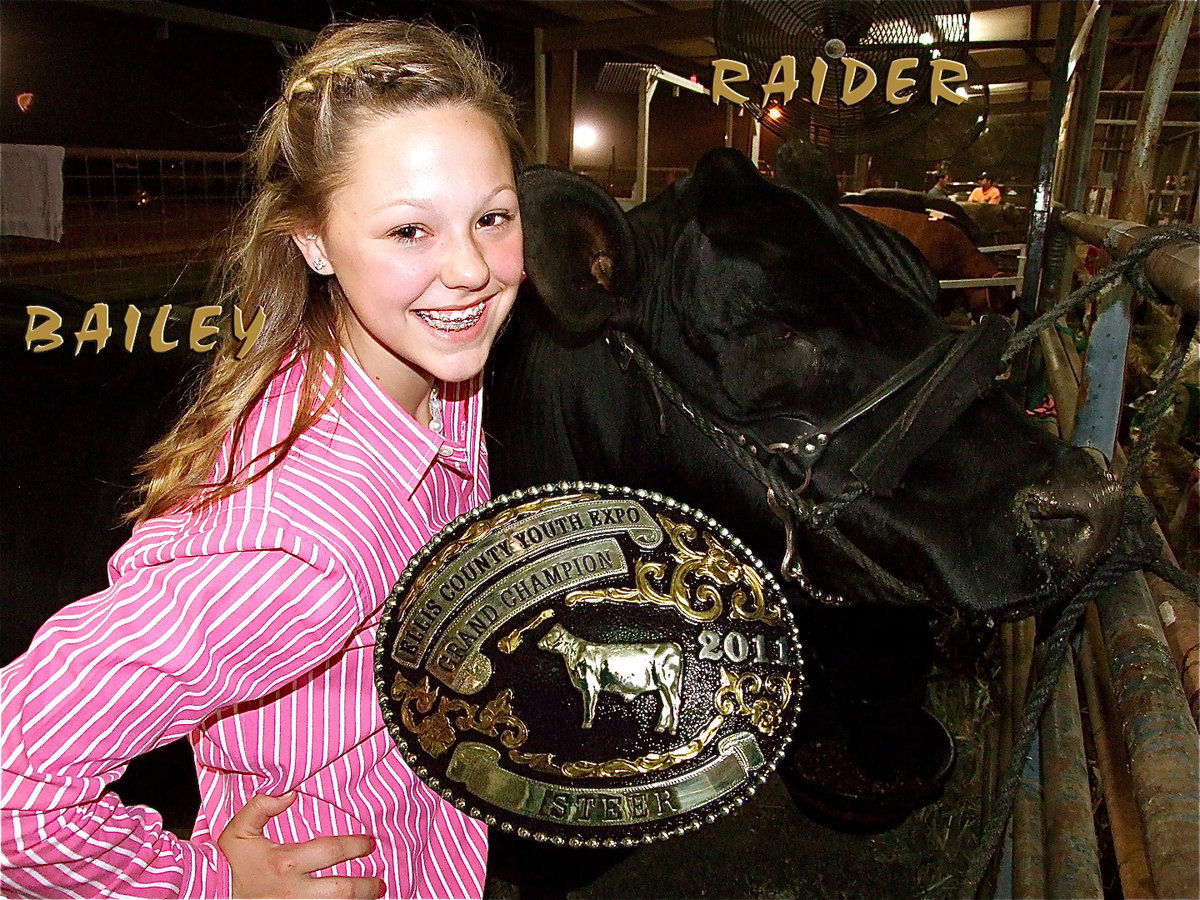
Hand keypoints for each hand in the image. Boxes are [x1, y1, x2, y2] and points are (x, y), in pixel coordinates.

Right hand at [218, 792, 382, 898]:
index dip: (356, 845)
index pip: (332, 850)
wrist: (211, 898)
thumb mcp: (238, 831)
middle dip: (367, 886)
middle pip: (342, 891)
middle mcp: (293, 892)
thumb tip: (289, 792)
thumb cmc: (228, 866)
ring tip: (371, 896)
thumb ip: (260, 806)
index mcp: (284, 863)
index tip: (368, 843)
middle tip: (379, 881)